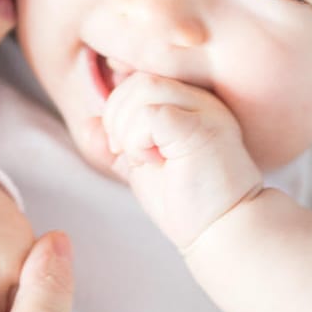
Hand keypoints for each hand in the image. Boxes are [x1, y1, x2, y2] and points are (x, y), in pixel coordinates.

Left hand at [101, 71, 263, 251]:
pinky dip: (137, 139)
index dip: (118, 107)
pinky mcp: (203, 128)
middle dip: (116, 116)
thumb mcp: (142, 166)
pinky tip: (151, 162)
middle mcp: (201, 99)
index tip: (121, 145)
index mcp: (189, 102)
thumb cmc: (188, 202)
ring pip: (142, 88)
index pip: (140, 79)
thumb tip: (87, 123)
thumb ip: (118, 143)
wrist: (224, 233)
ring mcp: (205, 110)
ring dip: (125, 127)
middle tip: (126, 154)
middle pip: (138, 80)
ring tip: (140, 159)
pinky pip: (151, 113)